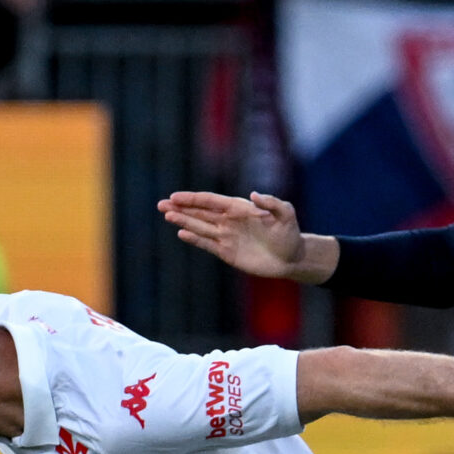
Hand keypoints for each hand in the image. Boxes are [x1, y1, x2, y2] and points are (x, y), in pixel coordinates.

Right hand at [158, 190, 327, 280]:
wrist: (292, 258)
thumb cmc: (290, 234)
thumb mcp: (286, 214)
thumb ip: (272, 203)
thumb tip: (253, 195)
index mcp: (239, 208)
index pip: (211, 201)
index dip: (193, 198)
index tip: (175, 196)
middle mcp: (229, 221)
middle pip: (200, 212)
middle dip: (181, 207)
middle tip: (161, 204)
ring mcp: (227, 236)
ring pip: (200, 227)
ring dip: (184, 221)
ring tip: (167, 215)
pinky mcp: (227, 252)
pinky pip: (207, 244)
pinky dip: (195, 239)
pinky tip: (182, 233)